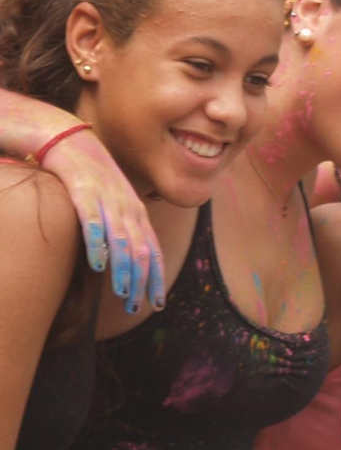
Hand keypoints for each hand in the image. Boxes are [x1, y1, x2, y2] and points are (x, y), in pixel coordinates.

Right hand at [40, 128, 163, 312]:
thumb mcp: (114, 202)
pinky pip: (93, 221)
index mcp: (136, 212)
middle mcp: (127, 207)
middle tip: (140, 308)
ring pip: (121, 239)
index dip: (156, 276)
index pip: (153, 249)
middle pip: (141, 249)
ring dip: (124, 269)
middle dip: (142, 281)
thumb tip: (124, 259)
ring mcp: (107, 200)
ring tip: (124, 294)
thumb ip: (121, 227)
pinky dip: (97, 243)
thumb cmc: (93, 177)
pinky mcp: (84, 192)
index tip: (158, 302)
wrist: (73, 141)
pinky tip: (98, 264)